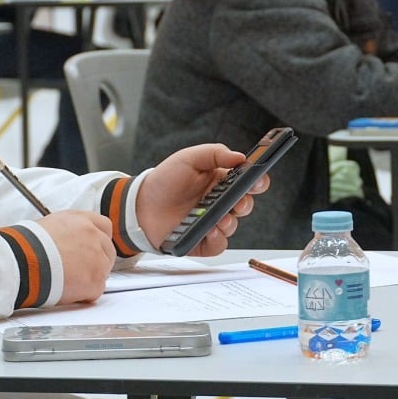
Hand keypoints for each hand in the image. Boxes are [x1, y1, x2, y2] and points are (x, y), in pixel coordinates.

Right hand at [34, 210, 115, 303]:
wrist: (23, 262)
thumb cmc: (26, 245)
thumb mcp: (49, 225)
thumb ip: (67, 231)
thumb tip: (67, 240)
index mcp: (82, 221)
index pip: (104, 227)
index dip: (99, 239)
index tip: (94, 247)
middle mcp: (94, 236)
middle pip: (108, 250)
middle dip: (97, 260)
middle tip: (80, 269)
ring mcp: (97, 259)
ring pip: (104, 271)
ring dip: (90, 277)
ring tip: (69, 281)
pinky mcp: (95, 281)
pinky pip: (97, 290)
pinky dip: (85, 294)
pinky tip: (69, 291)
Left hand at [134, 144, 268, 256]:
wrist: (139, 206)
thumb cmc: (163, 180)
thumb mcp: (188, 158)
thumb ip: (215, 153)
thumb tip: (241, 157)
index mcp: (220, 181)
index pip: (247, 182)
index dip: (257, 182)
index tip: (257, 182)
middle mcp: (218, 202)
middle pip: (244, 205)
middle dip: (245, 204)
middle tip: (237, 202)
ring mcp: (211, 222)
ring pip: (233, 226)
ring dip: (230, 222)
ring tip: (218, 218)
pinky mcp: (202, 241)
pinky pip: (219, 245)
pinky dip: (217, 240)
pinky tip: (209, 232)